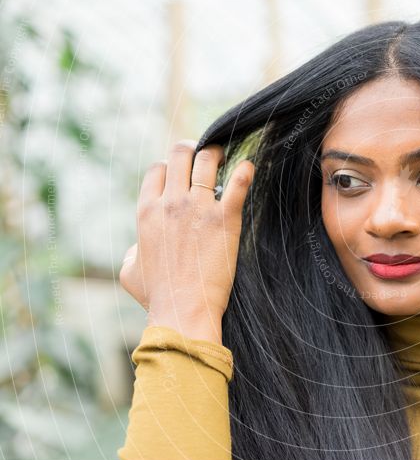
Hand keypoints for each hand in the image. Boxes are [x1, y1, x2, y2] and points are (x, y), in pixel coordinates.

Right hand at [119, 139, 254, 344]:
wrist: (184, 310)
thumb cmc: (158, 297)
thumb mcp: (130, 272)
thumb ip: (132, 251)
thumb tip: (139, 246)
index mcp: (147, 211)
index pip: (157, 169)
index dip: (170, 166)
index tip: (183, 173)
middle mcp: (171, 203)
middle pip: (180, 154)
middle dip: (193, 149)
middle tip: (206, 157)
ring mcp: (198, 208)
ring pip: (208, 160)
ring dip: (218, 155)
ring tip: (227, 160)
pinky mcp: (225, 218)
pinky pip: (238, 183)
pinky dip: (245, 171)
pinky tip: (249, 168)